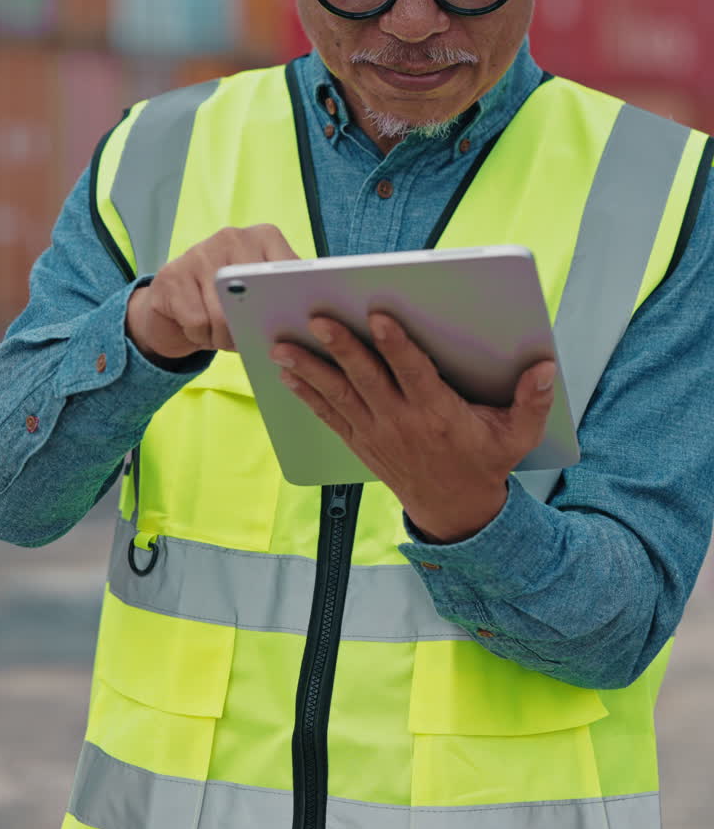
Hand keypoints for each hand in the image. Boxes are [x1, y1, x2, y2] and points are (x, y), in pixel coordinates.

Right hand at [126, 225, 298, 360]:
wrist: (173, 303)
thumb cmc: (228, 301)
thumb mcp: (261, 292)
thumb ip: (286, 295)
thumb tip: (311, 316)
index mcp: (264, 236)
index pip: (289, 271)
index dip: (287, 304)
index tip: (283, 323)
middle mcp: (232, 237)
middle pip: (255, 297)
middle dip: (251, 328)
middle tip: (246, 337)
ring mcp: (199, 252)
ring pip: (224, 315)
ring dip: (224, 338)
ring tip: (221, 334)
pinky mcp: (172, 274)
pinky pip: (197, 322)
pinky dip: (200, 336)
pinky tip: (199, 329)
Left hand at [271, 313, 555, 540]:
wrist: (456, 512)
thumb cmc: (486, 463)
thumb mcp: (519, 436)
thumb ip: (532, 400)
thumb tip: (545, 367)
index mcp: (439, 414)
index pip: (414, 373)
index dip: (396, 344)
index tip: (378, 316)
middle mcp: (402, 422)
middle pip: (367, 379)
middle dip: (341, 347)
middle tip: (318, 318)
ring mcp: (377, 433)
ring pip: (339, 395)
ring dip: (310, 369)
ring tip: (283, 345)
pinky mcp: (362, 441)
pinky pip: (329, 415)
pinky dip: (307, 394)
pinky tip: (287, 374)